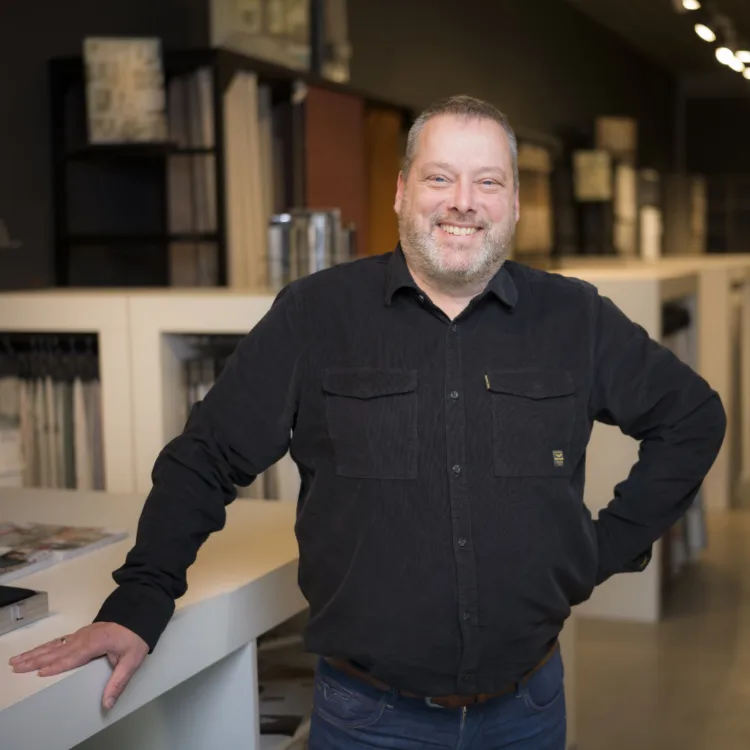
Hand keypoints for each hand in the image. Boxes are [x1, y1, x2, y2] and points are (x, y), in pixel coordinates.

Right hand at [8, 622, 148, 709]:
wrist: (140, 615)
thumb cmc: (136, 638)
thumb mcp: (132, 660)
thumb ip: (119, 682)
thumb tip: (108, 703)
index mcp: (95, 643)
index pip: (72, 656)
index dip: (57, 665)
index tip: (39, 673)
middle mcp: (84, 637)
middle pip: (57, 650)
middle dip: (35, 658)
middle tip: (15, 665)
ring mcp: (81, 634)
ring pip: (54, 644)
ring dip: (35, 652)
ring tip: (17, 659)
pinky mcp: (81, 634)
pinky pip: (59, 641)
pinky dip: (45, 647)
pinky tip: (36, 651)